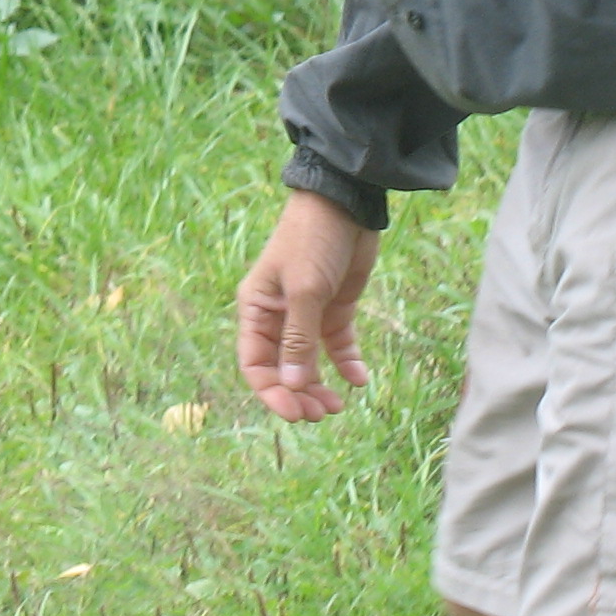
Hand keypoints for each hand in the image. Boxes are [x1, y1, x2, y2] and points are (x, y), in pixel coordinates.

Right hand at [237, 189, 381, 421]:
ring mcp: (308, 312)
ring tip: (338, 406)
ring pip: (310, 362)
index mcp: (258, 308)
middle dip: (299, 394)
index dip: (272, 392)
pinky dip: (347, 363)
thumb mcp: (305, 290)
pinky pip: (337, 344)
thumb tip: (292, 386)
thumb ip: (299, 339)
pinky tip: (359, 379)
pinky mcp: (336, 307)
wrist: (346, 202)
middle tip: (322, 413)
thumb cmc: (313, 240)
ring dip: (320, 386)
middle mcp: (279, 315)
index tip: (295, 413)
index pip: (256, 363)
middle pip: (283, 368)